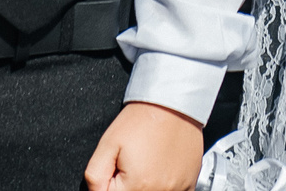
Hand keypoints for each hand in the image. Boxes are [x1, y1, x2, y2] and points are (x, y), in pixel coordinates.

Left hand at [85, 100, 203, 190]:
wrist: (172, 103)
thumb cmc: (142, 120)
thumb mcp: (108, 143)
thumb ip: (95, 175)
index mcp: (136, 185)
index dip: (111, 182)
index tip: (118, 168)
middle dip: (128, 184)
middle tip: (133, 163)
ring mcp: (177, 189)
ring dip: (146, 185)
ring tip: (148, 163)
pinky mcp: (190, 184)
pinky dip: (165, 186)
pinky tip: (163, 169)